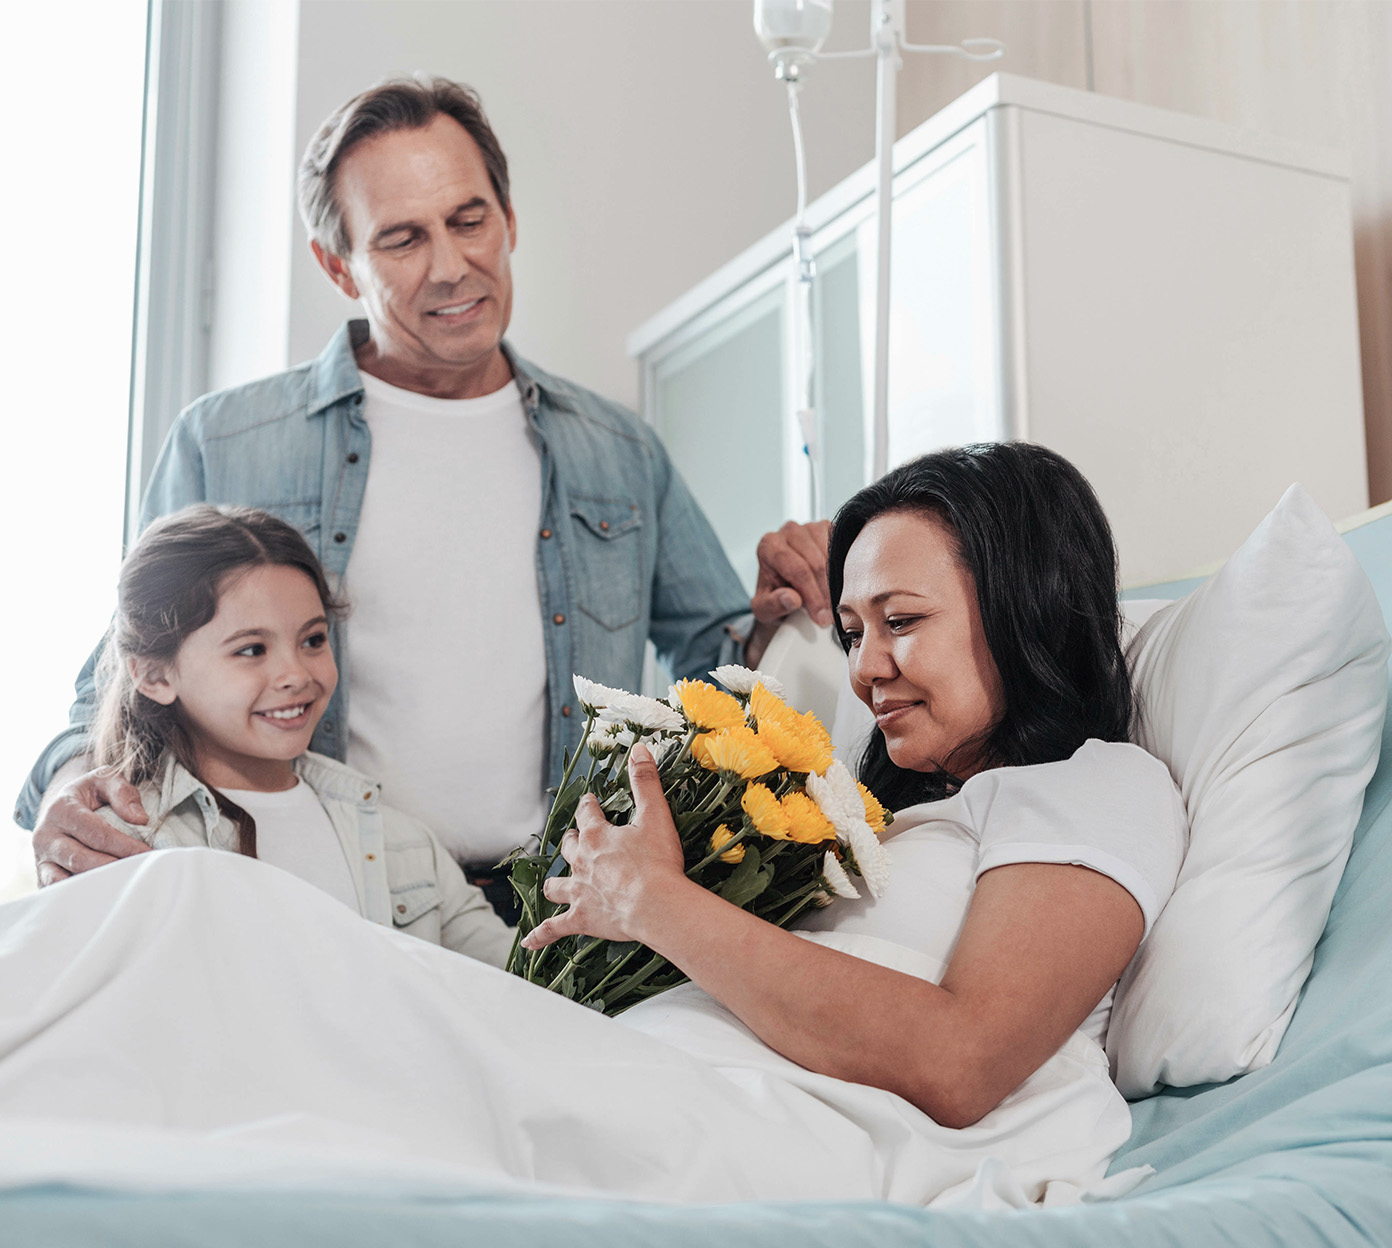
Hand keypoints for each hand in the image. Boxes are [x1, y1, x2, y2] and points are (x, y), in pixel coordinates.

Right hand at [33, 767, 151, 885]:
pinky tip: (102, 896)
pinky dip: (77, 895)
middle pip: (80, 859)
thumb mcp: (105, 781)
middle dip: (112, 866)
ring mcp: (41, 858)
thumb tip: (140, 819)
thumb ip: (123, 793)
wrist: (61, 806)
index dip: (124, 845)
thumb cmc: (89, 794)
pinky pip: (56, 891)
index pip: (96, 833)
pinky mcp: (43, 875)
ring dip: (96, 884)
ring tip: (123, 884)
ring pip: (65, 878)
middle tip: (138, 871)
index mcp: (61, 809)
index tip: (147, 853)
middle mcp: (45, 835)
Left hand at [521, 745, 687, 949]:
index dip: (589, 806)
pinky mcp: (581, 919)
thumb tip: (638, 748)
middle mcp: (582, 862)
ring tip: (552, 887)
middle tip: (575, 839)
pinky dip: (541, 935)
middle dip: (571, 842)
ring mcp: (579, 892)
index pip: (587, 813)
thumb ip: (646, 781)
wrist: (656, 904)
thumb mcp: (656, 815)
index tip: (590, 801)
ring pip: (557, 886)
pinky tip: (530, 943)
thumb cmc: (658, 862)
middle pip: (569, 848)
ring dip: (555, 885)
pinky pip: (554, 928)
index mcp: (598, 836)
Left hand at [747, 519, 832, 666]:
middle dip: (825, 592)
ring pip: (831, 554)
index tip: (821, 617)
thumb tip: (791, 599)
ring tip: (835, 603)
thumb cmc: (774, 596)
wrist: (784, 587)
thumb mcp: (764, 609)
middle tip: (831, 615)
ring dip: (836, 582)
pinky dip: (845, 568)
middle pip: (815, 562)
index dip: (812, 595)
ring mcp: (810, 527)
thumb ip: (772, 605)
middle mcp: (788, 531)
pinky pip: (843, 546)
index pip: (796, 569)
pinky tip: (841, 586)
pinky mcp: (828, 528)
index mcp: (768, 546)